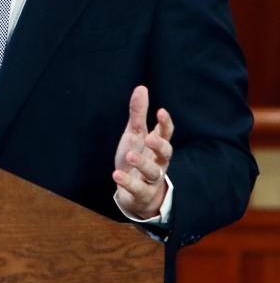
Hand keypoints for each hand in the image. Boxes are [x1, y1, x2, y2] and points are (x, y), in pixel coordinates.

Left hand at [112, 85, 173, 219]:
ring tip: (130, 155)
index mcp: (157, 146)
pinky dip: (128, 182)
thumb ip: (138, 113)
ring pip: (153, 172)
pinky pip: (137, 188)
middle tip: (150, 138)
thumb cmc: (138, 157)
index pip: (166, 133)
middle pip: (166, 153)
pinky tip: (116, 175)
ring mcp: (151, 179)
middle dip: (159, 145)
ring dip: (142, 164)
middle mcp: (158, 162)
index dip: (166, 123)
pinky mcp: (141, 193)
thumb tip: (141, 87)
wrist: (137, 194)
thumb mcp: (135, 134)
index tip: (161, 111)